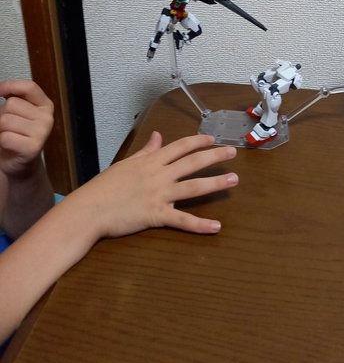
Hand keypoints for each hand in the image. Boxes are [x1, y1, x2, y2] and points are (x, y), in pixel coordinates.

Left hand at [0, 80, 53, 175]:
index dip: (10, 85)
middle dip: (2, 114)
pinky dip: (2, 141)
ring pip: (6, 120)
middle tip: (8, 126)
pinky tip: (10, 145)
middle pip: (11, 104)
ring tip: (8, 135)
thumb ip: (12, 97)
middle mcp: (47, 117)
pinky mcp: (33, 147)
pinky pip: (6, 137)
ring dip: (0, 129)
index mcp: (45, 104)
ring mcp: (42, 132)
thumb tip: (0, 88)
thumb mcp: (16, 112)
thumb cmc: (14, 134)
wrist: (16, 162)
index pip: (28, 87)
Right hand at [72, 133, 237, 237]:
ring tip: (234, 180)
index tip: (212, 138)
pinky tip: (216, 227)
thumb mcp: (127, 163)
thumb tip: (158, 135)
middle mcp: (159, 175)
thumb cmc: (105, 186)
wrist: (90, 209)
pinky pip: (182, 220)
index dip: (198, 141)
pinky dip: (200, 225)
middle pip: (192, 162)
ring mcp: (159, 195)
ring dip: (216, 183)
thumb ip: (146, 151)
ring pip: (193, 187)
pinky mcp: (157, 215)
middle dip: (215, 156)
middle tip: (233, 152)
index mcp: (152, 161)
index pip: (180, 146)